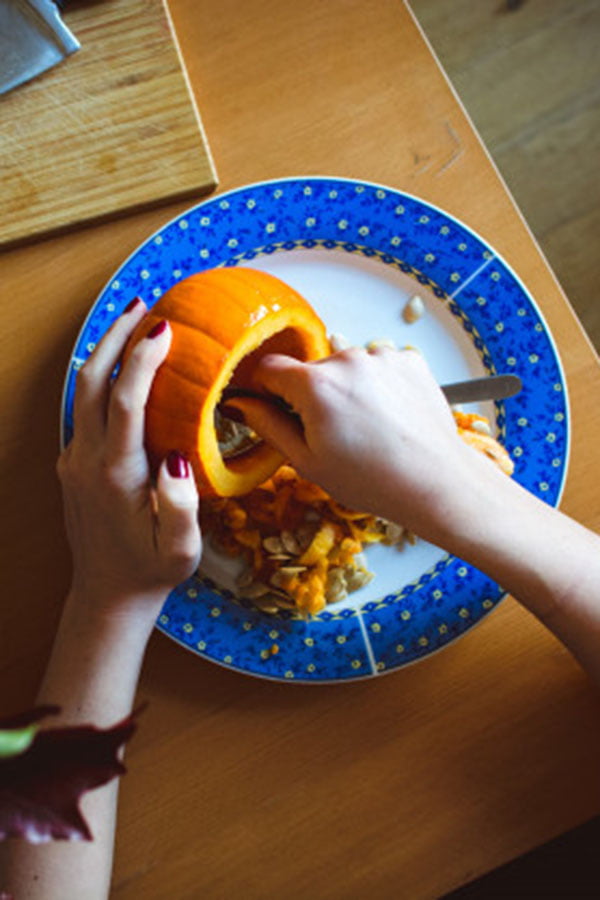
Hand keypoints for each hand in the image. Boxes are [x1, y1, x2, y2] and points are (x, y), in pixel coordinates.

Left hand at [57, 300, 200, 625]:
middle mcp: (88, 460)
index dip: (143, 360)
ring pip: (81, 391)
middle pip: (93, 382)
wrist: (106, 596)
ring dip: (106, 352)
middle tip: (143, 305)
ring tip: (132, 323)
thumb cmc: (151, 572)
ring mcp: (75, 460)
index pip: (125, 402)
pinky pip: (83, 408)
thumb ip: (179, 505)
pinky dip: (102, 377)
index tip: (165, 329)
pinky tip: (122, 368)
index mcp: (117, 474)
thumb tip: (176, 456)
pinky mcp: (74, 464)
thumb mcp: (181, 550)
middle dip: (116, 338)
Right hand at [233, 347, 486, 539]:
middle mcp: (348, 359)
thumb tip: (238, 403)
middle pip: (311, 370)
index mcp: (315, 384)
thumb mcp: (307, 462)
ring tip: (368, 429)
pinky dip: (378, 386)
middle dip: (313, 396)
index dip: (266, 390)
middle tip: (333, 435)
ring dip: (348, 390)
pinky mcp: (409, 360)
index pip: (268, 368)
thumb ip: (267, 425)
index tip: (276, 410)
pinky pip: (379, 366)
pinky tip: (389, 418)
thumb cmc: (371, 481)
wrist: (436, 483)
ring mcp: (382, 356)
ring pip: (347, 368)